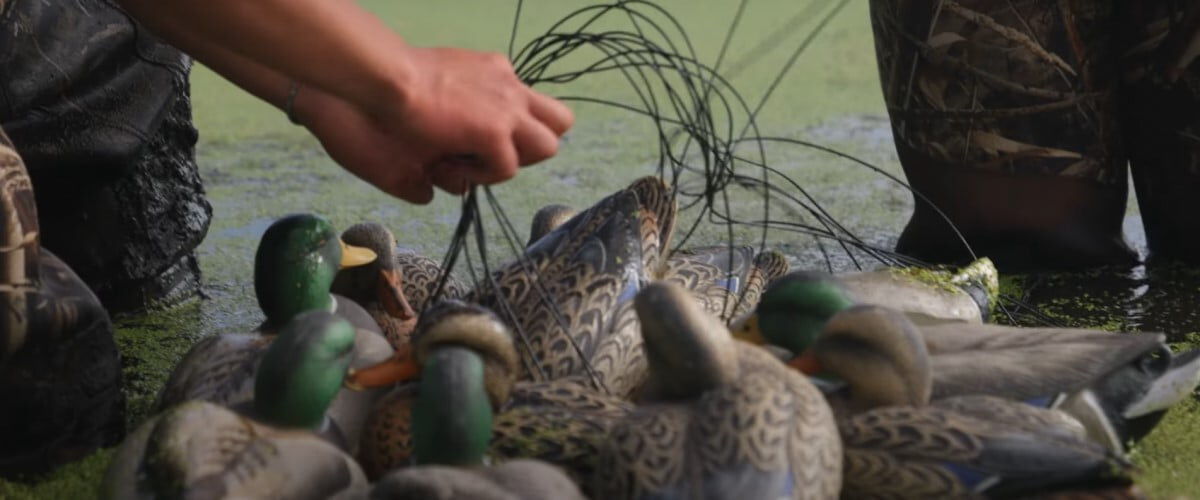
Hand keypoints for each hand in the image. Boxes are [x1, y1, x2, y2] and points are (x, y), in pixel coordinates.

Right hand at [297, 47, 573, 203]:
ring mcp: (505, 107)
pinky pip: (508, 167)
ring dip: (515, 161)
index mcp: (492, 71)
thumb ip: (443, 133)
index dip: (512, 128)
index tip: (475, 138)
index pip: (527, 102)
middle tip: (490, 154)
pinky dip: (484, 175)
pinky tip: (453, 165)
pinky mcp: (493, 131)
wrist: (377, 79)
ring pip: (548, 145)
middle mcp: (507, 84)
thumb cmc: (383, 89)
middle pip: (559, 120)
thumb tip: (435, 184)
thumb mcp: (423, 106)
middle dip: (530, 144)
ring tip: (476, 163)